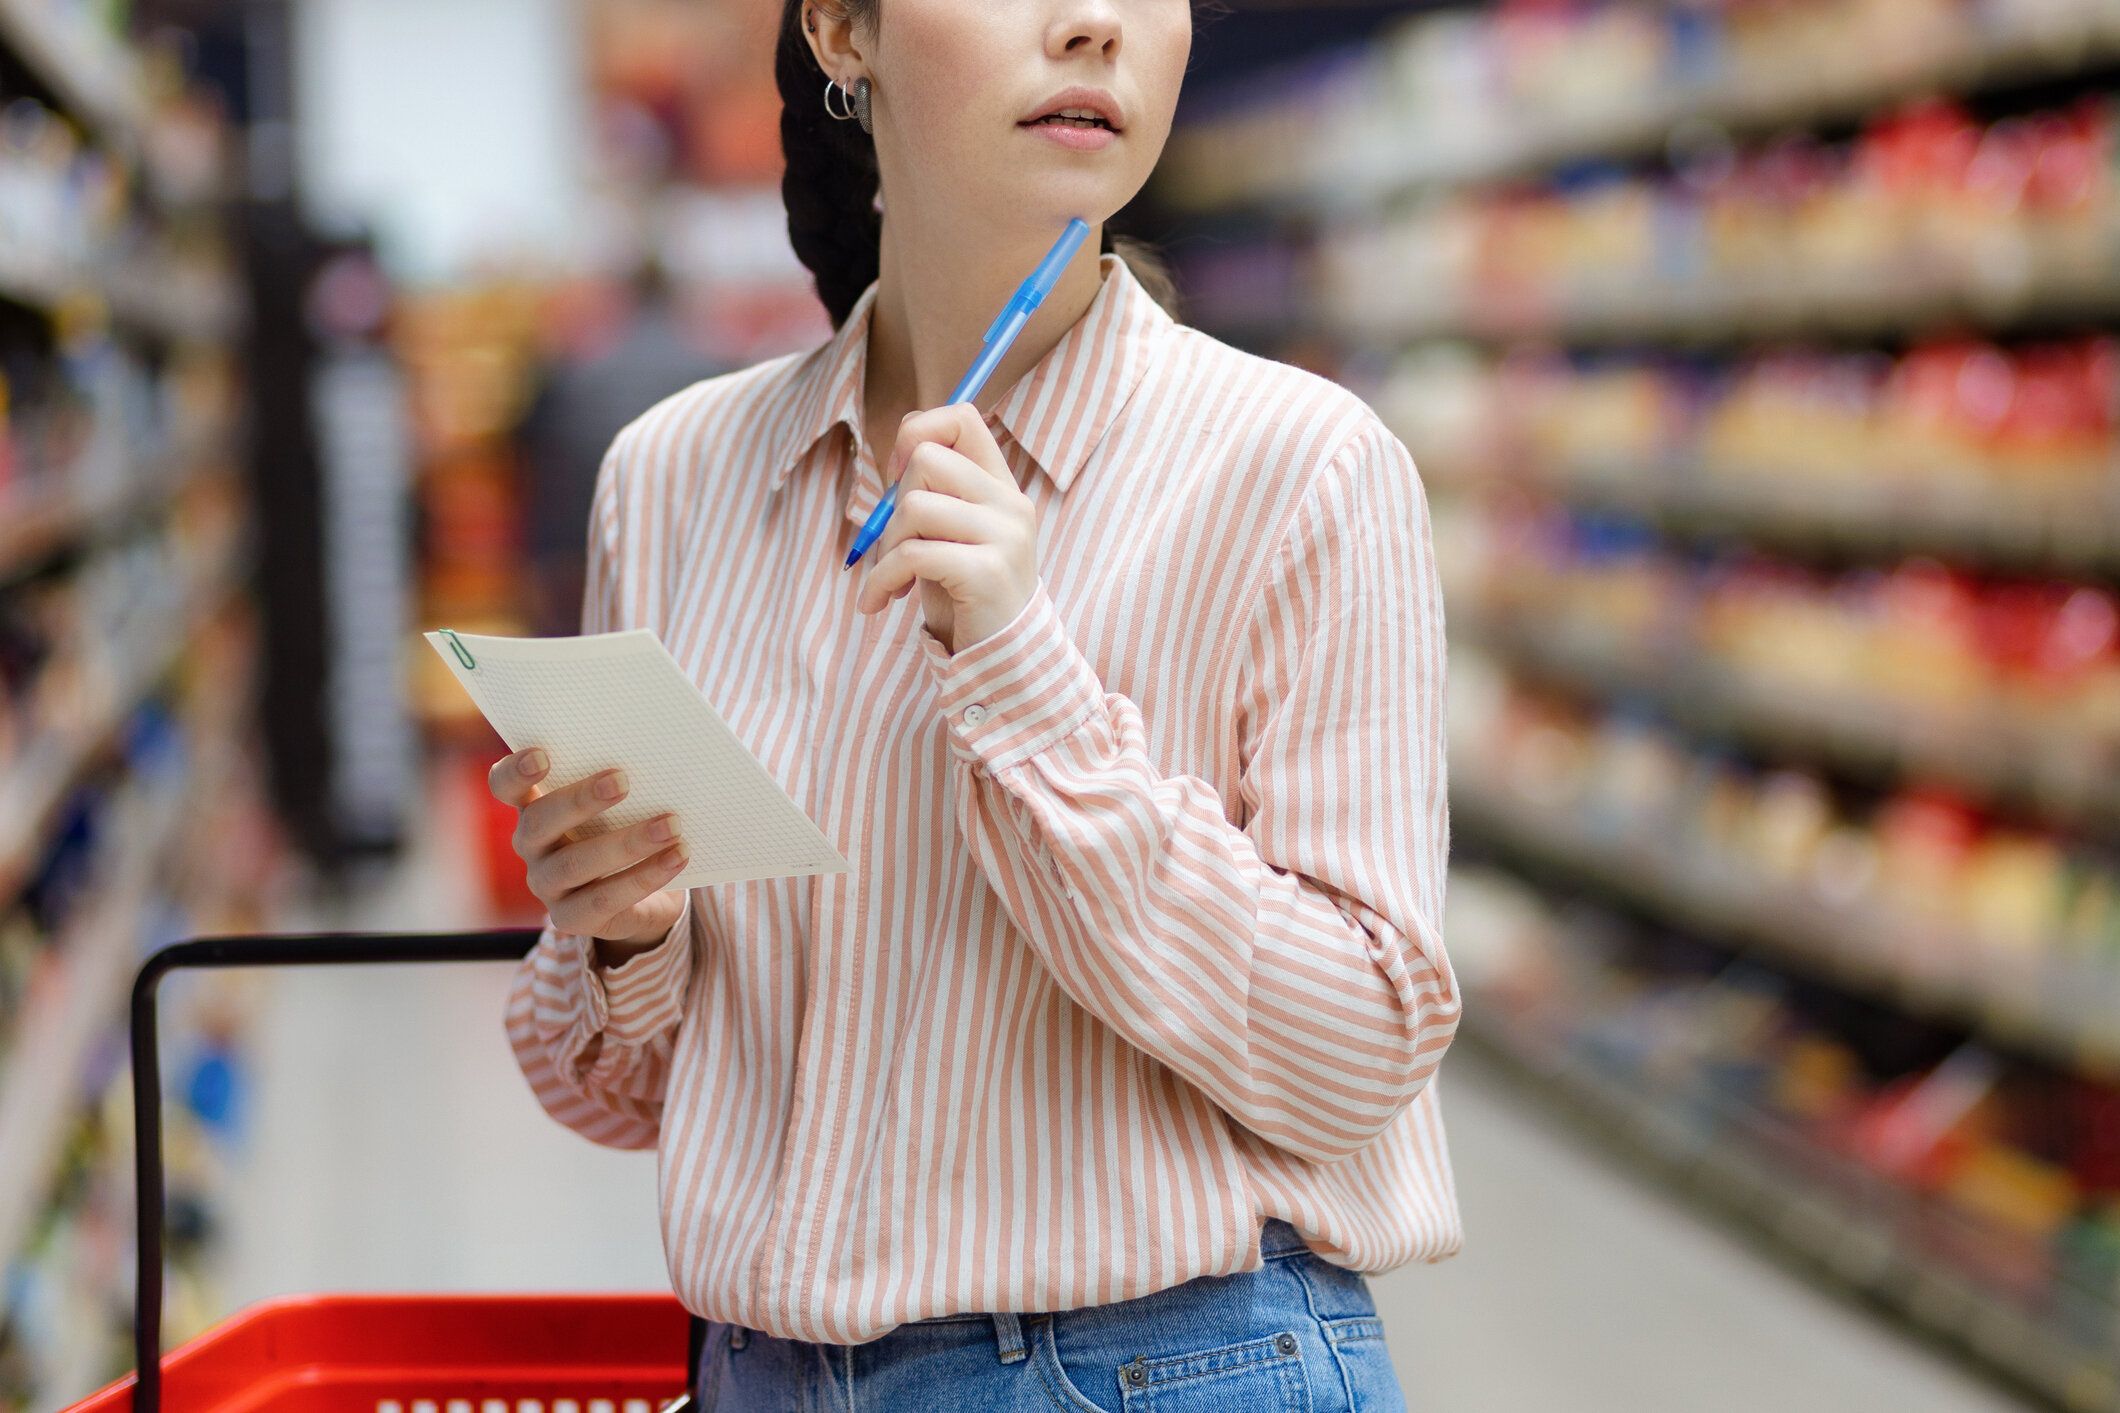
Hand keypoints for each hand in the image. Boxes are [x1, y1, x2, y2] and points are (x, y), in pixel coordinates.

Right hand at [488, 749, 688, 961]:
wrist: (644, 899)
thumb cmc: (627, 832)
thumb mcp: (620, 806)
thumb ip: (621, 784)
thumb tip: (660, 754)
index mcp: (534, 808)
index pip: (506, 786)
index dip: (516, 771)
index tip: (542, 755)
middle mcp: (532, 847)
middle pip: (539, 822)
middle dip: (580, 800)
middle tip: (622, 781)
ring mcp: (548, 886)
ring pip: (575, 864)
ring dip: (626, 842)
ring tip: (670, 825)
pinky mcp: (572, 918)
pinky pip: (605, 899)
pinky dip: (645, 875)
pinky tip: (677, 856)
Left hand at [855, 402, 1037, 653]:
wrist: (1003, 660)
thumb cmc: (966, 597)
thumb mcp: (952, 536)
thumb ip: (937, 493)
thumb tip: (900, 448)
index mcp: (1002, 487)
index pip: (962, 418)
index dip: (918, 433)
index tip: (899, 475)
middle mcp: (1010, 504)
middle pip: (926, 460)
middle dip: (893, 505)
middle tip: (895, 546)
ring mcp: (1004, 537)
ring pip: (914, 507)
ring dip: (887, 548)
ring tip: (890, 579)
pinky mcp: (987, 573)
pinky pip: (913, 555)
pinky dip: (883, 578)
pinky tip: (880, 601)